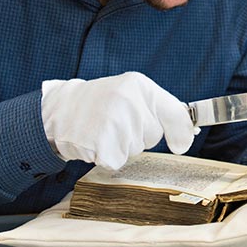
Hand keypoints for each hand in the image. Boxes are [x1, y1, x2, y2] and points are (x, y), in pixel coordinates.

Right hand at [40, 72, 197, 170]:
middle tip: (117, 122)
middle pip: (154, 135)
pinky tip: (97, 141)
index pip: (175, 112)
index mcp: (139, 85)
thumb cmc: (100, 103)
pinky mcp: (103, 142)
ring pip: (136, 149)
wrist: (60, 109)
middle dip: (139, 135)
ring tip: (104, 129)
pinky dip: (109, 157)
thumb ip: (161, 110)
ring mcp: (116, 121)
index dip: (182, 131)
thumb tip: (186, 138)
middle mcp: (130, 101)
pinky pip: (119, 161)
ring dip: (123, 146)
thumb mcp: (131, 94)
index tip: (182, 143)